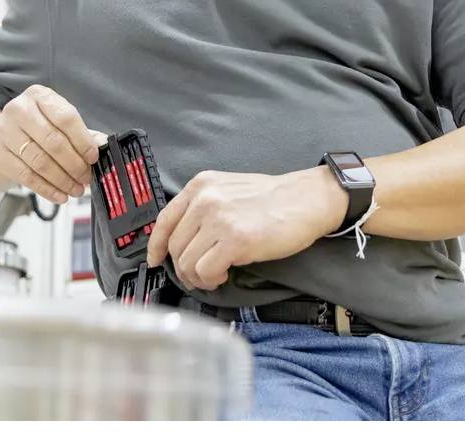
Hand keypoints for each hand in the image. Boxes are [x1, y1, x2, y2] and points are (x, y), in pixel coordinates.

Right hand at [0, 84, 104, 203]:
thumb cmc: (35, 129)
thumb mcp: (57, 122)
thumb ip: (82, 133)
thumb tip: (103, 145)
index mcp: (39, 95)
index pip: (66, 117)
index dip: (83, 140)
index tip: (93, 157)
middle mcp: (19, 110)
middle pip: (53, 141)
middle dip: (74, 164)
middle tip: (86, 177)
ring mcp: (5, 132)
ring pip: (41, 162)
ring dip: (63, 180)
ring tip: (76, 189)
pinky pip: (27, 176)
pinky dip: (47, 189)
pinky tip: (60, 195)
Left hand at [146, 167, 348, 291]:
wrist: (307, 199)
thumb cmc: (275, 199)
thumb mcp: (230, 189)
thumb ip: (204, 207)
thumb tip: (185, 238)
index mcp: (201, 185)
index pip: (164, 220)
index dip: (157, 246)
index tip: (156, 259)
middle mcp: (205, 199)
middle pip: (175, 246)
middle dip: (185, 267)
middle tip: (203, 274)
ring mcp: (218, 219)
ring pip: (187, 262)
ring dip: (199, 277)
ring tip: (217, 274)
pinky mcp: (234, 240)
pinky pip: (205, 271)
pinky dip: (212, 280)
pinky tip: (225, 274)